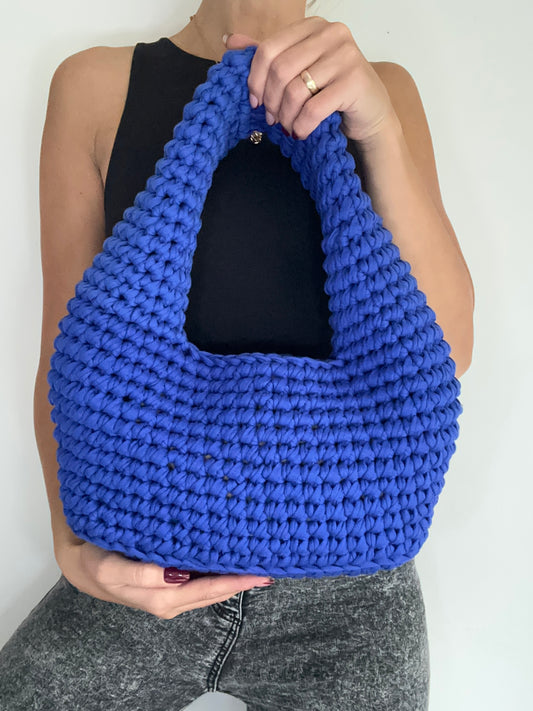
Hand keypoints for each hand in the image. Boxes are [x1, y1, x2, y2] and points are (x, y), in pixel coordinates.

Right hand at [55, 539, 272, 619]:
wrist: (80, 562)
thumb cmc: (97, 561)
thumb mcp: (111, 568)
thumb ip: (141, 573)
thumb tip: (176, 575)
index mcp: (163, 598)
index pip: (210, 590)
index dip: (237, 582)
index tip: (262, 571)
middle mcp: (172, 598)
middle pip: (216, 591)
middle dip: (242, 579)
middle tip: (271, 564)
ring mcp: (172, 591)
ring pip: (210, 586)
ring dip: (233, 576)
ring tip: (258, 561)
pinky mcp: (169, 581)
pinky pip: (200, 579)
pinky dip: (217, 571)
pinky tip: (229, 560)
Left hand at [224, 15, 399, 144]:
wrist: (371, 113)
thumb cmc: (333, 91)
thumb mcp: (300, 69)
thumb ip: (268, 55)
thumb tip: (230, 41)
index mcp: (313, 26)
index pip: (270, 48)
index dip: (255, 79)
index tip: (255, 102)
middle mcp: (332, 34)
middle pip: (280, 69)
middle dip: (270, 100)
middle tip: (271, 119)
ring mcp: (346, 56)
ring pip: (296, 90)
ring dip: (285, 116)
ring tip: (287, 127)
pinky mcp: (355, 82)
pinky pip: (314, 108)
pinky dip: (302, 125)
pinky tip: (300, 133)